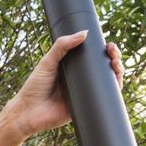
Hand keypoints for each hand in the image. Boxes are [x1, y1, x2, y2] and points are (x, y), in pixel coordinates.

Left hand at [5, 31, 123, 137]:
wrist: (27, 112)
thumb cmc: (33, 88)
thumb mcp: (47, 62)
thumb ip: (62, 46)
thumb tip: (84, 33)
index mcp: (72, 69)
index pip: (94, 58)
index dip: (104, 51)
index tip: (108, 45)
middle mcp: (80, 81)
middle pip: (104, 69)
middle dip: (115, 59)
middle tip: (112, 53)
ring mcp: (84, 94)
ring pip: (108, 83)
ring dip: (118, 72)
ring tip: (116, 64)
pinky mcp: (85, 107)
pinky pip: (103, 100)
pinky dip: (113, 91)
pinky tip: (116, 82)